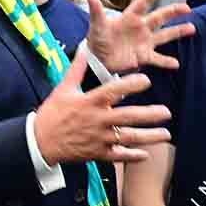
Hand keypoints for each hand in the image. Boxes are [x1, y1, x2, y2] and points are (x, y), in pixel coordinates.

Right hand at [33, 52, 173, 164]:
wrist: (39, 142)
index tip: (146, 80)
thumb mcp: (63, 88)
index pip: (114, 90)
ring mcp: (99, 138)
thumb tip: (84, 49)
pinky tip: (146, 155)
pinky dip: (132, 156)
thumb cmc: (52, 113)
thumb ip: (76, 69)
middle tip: (166, 112)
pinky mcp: (97, 153)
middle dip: (149, 115)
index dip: (131, 84)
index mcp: (90, 102)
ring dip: (149, 136)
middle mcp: (98, 120)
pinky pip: (118, 155)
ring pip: (128, 138)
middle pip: (128, 117)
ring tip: (166, 134)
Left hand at [86, 0, 195, 73]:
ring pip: (164, 36)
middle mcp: (141, 27)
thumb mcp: (96, 25)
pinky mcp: (143, 56)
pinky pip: (157, 59)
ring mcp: (144, 42)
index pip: (142, 4)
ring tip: (191, 28)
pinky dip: (166, 62)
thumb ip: (96, 11)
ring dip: (177, 32)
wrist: (98, 59)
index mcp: (130, 17)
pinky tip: (176, 64)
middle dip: (173, 12)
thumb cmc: (97, 39)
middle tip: (186, 8)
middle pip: (159, 17)